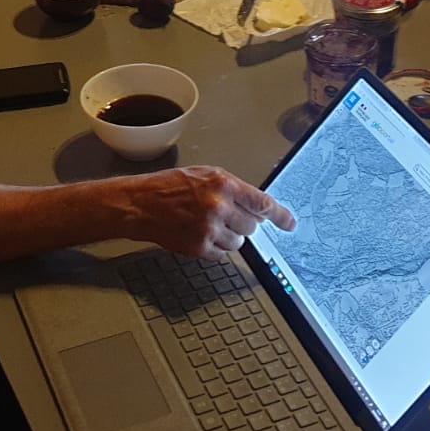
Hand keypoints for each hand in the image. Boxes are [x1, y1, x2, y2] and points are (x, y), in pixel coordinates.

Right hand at [125, 166, 295, 259]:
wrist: (140, 204)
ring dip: (228, 236)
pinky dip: (214, 248)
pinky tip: (198, 234)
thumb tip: (258, 206)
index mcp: (223, 184)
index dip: (280, 215)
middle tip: (224, 216)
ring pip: (239, 242)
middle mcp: (219, 206)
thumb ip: (233, 189)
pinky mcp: (200, 247)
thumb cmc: (169, 187)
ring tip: (206, 224)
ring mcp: (209, 229)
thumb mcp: (204, 175)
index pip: (262, 203)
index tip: (289, 223)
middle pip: (252, 226)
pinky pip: (222, 254)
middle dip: (242, 223)